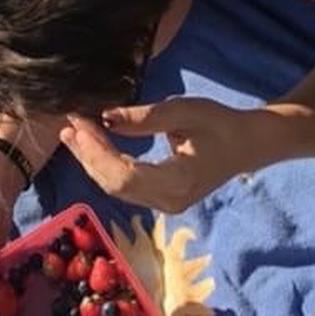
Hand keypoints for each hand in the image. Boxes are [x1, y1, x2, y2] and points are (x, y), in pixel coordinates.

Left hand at [60, 97, 246, 212]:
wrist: (246, 144)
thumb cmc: (218, 123)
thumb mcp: (183, 111)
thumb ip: (143, 118)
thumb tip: (105, 118)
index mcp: (176, 182)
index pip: (123, 175)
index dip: (96, 151)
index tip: (79, 123)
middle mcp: (167, 202)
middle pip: (114, 185)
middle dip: (87, 155)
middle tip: (69, 125)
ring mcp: (164, 204)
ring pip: (116, 187)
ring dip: (92, 160)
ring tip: (73, 133)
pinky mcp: (161, 197)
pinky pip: (125, 185)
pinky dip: (106, 165)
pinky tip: (92, 146)